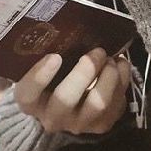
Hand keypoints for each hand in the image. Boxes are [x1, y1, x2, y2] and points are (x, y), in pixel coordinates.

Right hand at [13, 48, 130, 134]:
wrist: (69, 106)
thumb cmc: (54, 77)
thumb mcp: (44, 66)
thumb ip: (49, 52)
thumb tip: (66, 25)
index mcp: (32, 101)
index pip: (28, 94)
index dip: (39, 76)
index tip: (55, 56)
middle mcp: (53, 118)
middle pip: (66, 100)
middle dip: (85, 72)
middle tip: (97, 51)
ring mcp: (79, 124)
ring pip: (97, 104)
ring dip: (109, 76)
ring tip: (111, 59)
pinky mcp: (102, 125)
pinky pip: (117, 104)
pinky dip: (122, 80)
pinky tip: (120, 65)